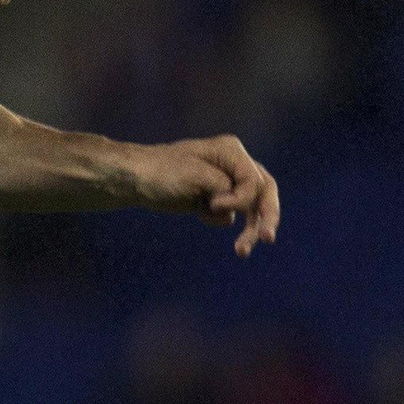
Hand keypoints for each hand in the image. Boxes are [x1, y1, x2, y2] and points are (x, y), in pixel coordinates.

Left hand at [123, 135, 280, 256]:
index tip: (215, 205)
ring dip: (249, 229)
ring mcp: (225, 183)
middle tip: (268, 238)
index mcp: (230, 151)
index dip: (241, 199)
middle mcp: (233, 165)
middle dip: (266, 216)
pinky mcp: (215, 199)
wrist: (135, 180)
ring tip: (242, 252)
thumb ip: (223, 188)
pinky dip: (222, 222)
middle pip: (263, 192)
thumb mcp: (195, 176)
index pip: (255, 180)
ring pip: (250, 208)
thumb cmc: (161, 172)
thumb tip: (233, 212)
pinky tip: (202, 216)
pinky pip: (231, 215)